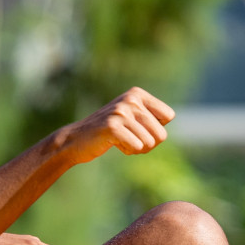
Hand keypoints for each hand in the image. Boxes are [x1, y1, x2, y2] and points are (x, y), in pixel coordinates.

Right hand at [56, 87, 175, 164]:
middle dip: (148, 144)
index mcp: (137, 94)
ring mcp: (121, 112)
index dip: (156, 129)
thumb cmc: (107, 132)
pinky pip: (137, 147)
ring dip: (136, 148)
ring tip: (119, 140)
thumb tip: (169, 121)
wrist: (75, 140)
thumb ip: (150, 117)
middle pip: (161, 133)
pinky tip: (112, 144)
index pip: (169, 116)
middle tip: (129, 139)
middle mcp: (130, 99)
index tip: (138, 128)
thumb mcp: (131, 118)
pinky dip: (127, 151)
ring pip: (149, 143)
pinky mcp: (112, 127)